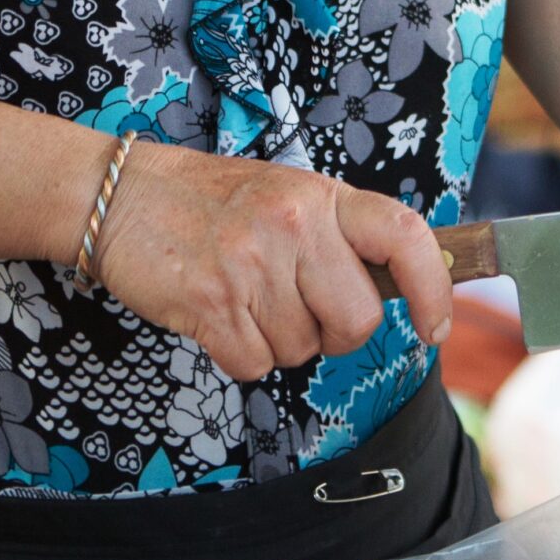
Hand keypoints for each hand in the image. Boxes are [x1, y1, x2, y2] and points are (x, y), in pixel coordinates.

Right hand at [87, 143, 454, 380]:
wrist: (124, 196)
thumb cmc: (213, 201)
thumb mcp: (290, 194)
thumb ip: (339, 235)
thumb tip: (399, 288)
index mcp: (323, 196)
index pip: (405, 237)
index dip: (434, 288)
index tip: (436, 326)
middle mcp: (294, 225)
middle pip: (357, 321)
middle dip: (335, 333)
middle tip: (299, 307)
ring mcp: (251, 265)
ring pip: (302, 350)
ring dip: (277, 340)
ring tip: (245, 297)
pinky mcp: (211, 304)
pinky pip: (254, 365)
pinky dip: (239, 354)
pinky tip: (219, 315)